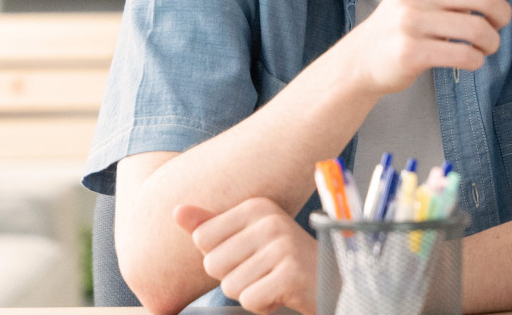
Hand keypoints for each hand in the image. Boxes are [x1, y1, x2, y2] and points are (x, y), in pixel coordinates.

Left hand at [174, 198, 317, 314]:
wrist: (334, 281)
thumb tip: (176, 210)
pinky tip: (283, 293)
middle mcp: (271, 221)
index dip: (221, 257)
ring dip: (251, 292)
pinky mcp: (291, 274)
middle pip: (213, 263)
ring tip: (275, 281)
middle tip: (265, 271)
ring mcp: (283, 247)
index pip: (202, 238)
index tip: (250, 255)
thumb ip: (211, 224)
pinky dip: (264, 305)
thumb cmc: (286, 261)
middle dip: (235, 277)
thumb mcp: (249, 236)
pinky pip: (250, 300)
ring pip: (231, 285)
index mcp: (257, 206)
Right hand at [351, 0, 511, 94]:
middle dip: (504, 15)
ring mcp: (411, 19)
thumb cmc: (411, 18)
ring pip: (480, 30)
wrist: (365, 54)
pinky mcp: (411, 51)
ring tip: (485, 45)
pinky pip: (465, 55)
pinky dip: (477, 60)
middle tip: (499, 25)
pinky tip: (470, 58)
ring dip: (492, 42)